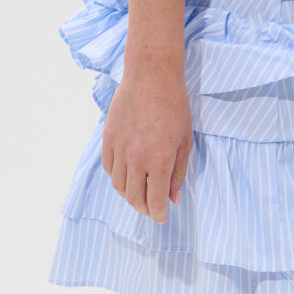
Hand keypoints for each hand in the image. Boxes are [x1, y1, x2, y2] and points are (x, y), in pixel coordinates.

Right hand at [101, 58, 192, 223]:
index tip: (162, 217)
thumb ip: (178, 172)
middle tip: (152, 208)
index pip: (154, 200)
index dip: (159, 214)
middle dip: (144, 208)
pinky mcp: (108, 138)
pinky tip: (126, 175)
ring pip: (119, 186)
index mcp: (159, 160)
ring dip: (129, 195)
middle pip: (134, 198)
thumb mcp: (185, 140)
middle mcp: (137, 158)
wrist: (151, 75)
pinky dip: (117, 177)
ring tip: (139, 193)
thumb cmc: (174, 104)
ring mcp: (119, 148)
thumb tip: (173, 198)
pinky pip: (109, 168)